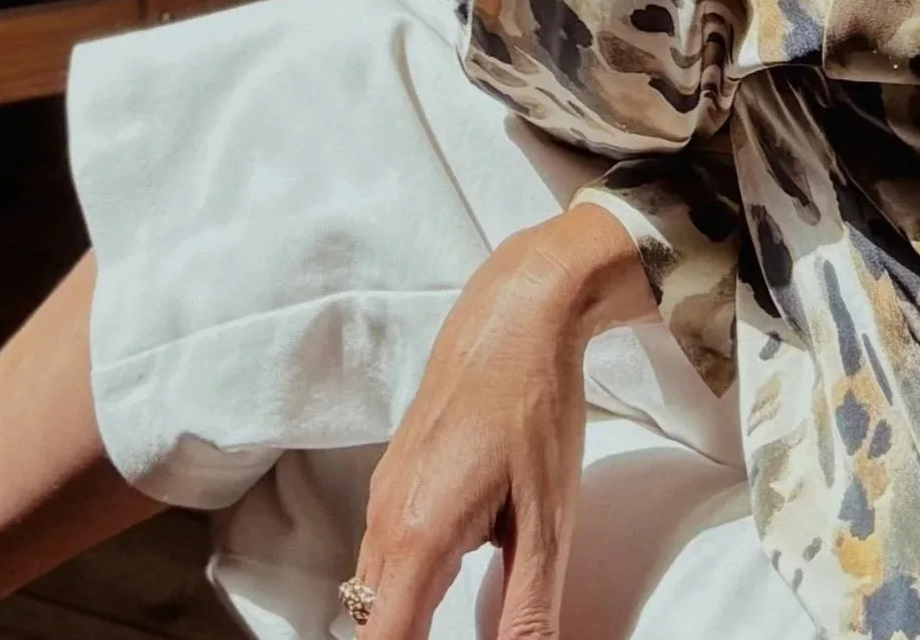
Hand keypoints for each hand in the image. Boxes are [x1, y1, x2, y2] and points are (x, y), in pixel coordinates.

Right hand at [352, 207, 649, 639]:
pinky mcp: (395, 473)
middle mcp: (384, 517)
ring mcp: (384, 491)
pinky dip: (407, 584)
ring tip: (448, 628)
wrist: (517, 312)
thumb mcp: (547, 523)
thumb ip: (528, 611)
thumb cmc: (535, 409)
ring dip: (404, 619)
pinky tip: (450, 578)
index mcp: (417, 536)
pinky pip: (384, 551)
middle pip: (373, 622)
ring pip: (375, 586)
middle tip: (464, 636)